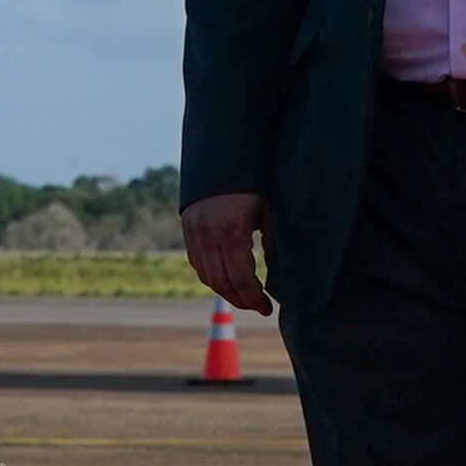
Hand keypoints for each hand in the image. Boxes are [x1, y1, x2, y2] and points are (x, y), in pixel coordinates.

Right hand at [183, 191, 271, 309]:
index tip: (268, 309)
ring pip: (205, 275)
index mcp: (231, 231)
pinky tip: (228, 280)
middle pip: (220, 283)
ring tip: (245, 298)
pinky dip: (212, 276)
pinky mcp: (187, 228)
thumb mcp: (269, 212)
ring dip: (225, 291)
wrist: (224, 156)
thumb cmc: (255, 183)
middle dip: (240, 300)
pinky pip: (197, 263)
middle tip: (258, 308)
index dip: (254, 298)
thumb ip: (272, 244)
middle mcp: (206, 234)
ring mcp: (193, 232)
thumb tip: (278, 277)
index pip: (241, 278)